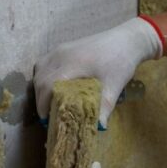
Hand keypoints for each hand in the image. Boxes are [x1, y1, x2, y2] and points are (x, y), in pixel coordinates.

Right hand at [33, 17, 162, 129]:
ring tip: (49, 102)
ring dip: (40, 88)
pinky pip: (44, 63)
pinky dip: (43, 77)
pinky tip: (52, 87)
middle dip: (40, 99)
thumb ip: (104, 108)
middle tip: (48, 115)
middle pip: (40, 79)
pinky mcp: (62, 47)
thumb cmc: (120, 62)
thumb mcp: (114, 87)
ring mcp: (60, 49)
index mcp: (71, 64)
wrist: (127, 40)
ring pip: (39, 71)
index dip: (43, 104)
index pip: (47, 85)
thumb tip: (99, 127)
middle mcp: (60, 55)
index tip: (47, 119)